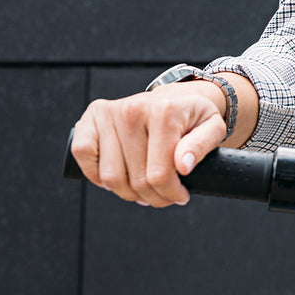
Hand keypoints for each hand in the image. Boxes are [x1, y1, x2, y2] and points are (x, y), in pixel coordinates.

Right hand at [69, 83, 228, 207]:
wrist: (174, 97)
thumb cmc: (192, 117)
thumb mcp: (212, 127)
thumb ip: (202, 145)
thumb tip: (182, 165)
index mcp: (164, 112)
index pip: (159, 174)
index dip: (170, 194)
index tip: (180, 197)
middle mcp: (133, 109)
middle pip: (135, 180)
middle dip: (152, 197)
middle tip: (163, 196)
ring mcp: (110, 112)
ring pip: (109, 176)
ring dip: (126, 193)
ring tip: (143, 189)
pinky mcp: (92, 117)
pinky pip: (82, 155)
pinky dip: (95, 174)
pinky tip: (115, 177)